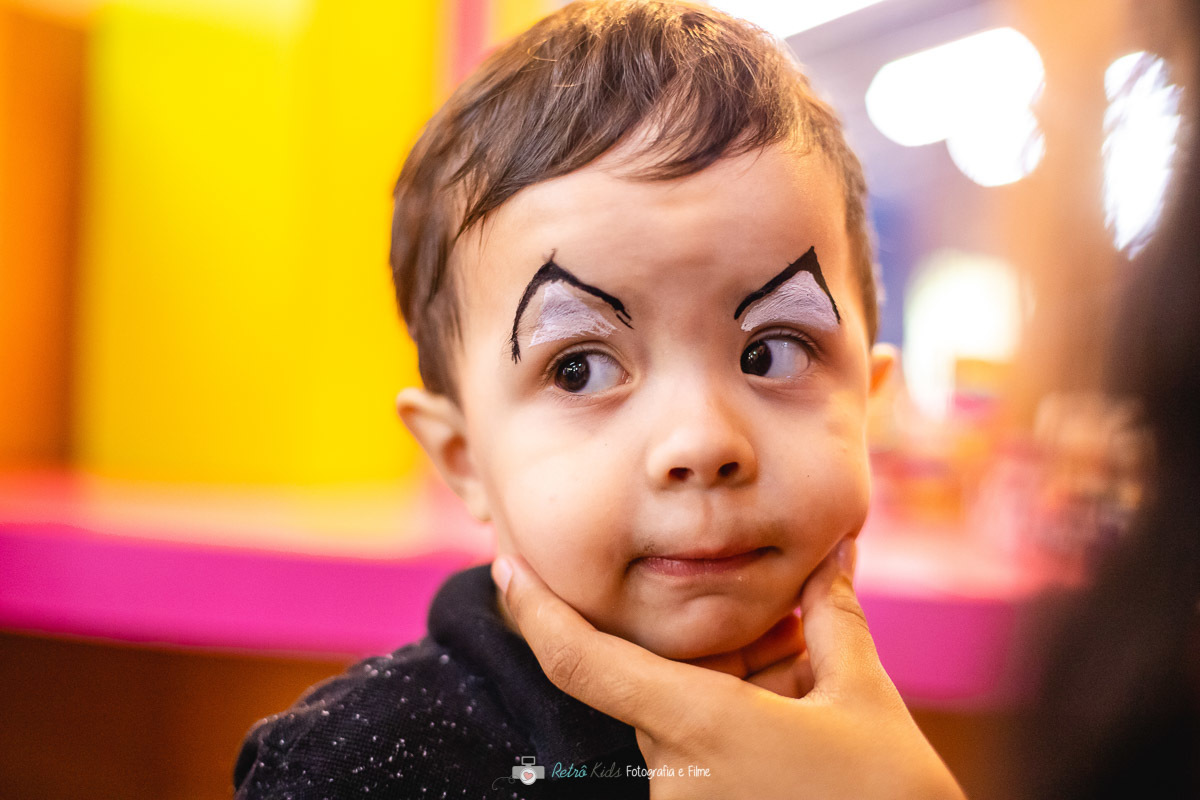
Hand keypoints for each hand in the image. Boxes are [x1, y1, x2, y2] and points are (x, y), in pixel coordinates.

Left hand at [492, 539, 965, 799]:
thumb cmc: (890, 798)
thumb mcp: (865, 698)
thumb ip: (834, 618)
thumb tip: (832, 554)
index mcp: (699, 728)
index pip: (585, 664)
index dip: (537, 613)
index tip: (506, 567)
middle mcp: (675, 774)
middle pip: (657, 679)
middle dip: (711, 642)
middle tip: (783, 623)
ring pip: (686, 713)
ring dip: (736, 683)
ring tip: (809, 674)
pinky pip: (703, 750)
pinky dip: (741, 718)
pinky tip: (801, 710)